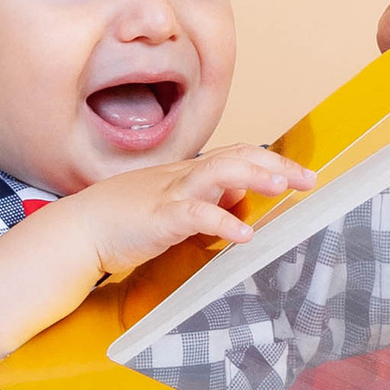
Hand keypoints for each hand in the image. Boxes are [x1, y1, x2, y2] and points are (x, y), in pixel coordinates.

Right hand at [65, 142, 316, 285]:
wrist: (81, 230)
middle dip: (275, 165)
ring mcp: (171, 194)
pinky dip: (223, 221)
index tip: (301, 176)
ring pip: (219, 173)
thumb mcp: (173, 206)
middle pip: (237, 157)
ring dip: (254, 177)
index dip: (272, 162)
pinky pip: (196, 215)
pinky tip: (245, 234)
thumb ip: (206, 200)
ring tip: (284, 188)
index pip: (238, 155)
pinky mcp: (160, 218)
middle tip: (308, 179)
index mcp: (188, 173)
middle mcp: (184, 176)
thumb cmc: (124, 220)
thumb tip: (237, 199)